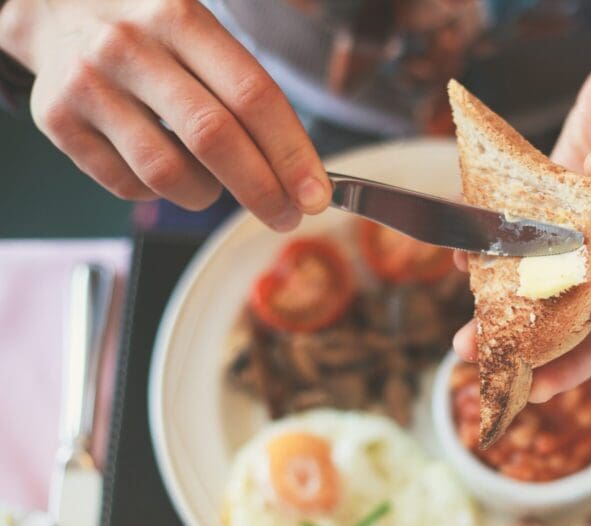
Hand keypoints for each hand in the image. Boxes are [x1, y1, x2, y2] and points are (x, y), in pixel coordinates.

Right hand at [0, 0, 330, 229]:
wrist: (51, 5)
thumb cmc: (149, 30)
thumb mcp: (197, 30)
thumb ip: (246, 90)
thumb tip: (302, 174)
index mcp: (180, 17)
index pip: (252, 96)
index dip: (291, 153)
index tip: (316, 195)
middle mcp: (130, 47)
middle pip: (214, 138)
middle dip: (262, 190)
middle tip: (286, 216)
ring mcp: (89, 84)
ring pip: (167, 173)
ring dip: (205, 195)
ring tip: (213, 185)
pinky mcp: (57, 119)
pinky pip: (127, 185)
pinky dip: (158, 192)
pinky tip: (164, 169)